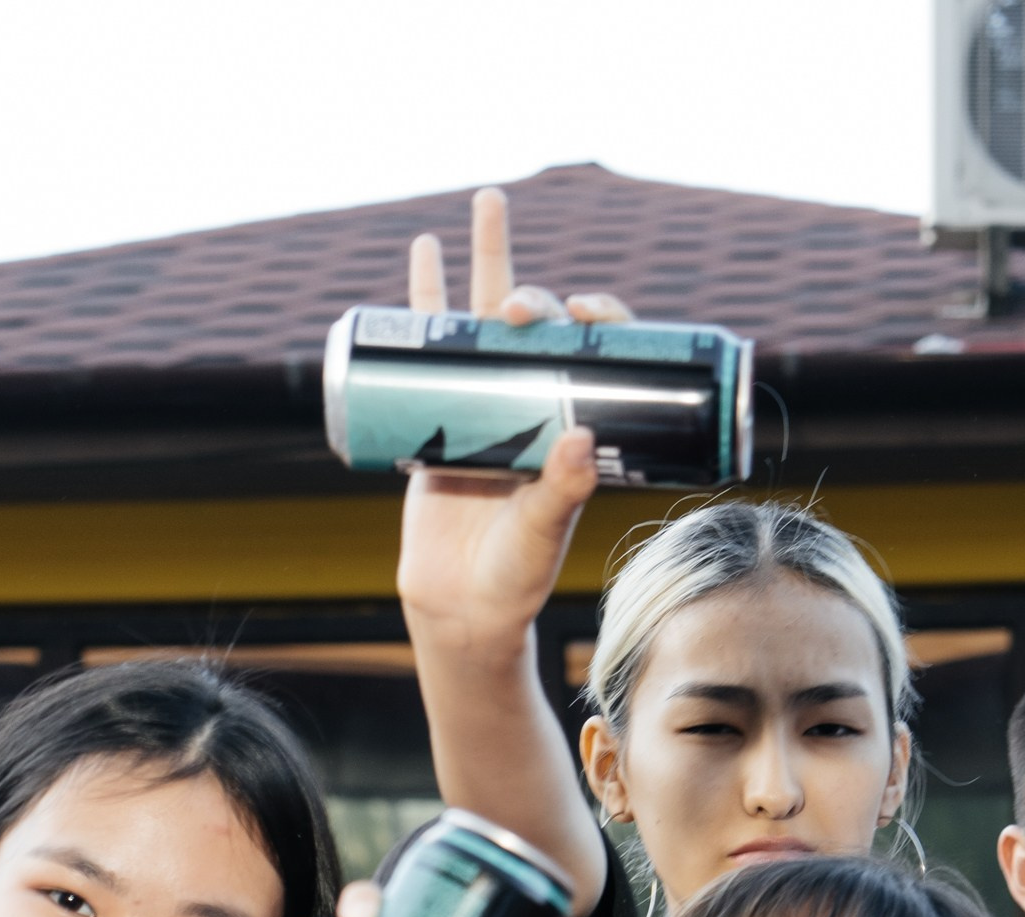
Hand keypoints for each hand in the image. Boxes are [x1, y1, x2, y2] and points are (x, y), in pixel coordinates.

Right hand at [396, 189, 630, 664]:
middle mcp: (533, 406)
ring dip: (487, 260)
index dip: (600, 323)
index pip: (596, 357)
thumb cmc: (512, 579)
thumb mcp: (542, 536)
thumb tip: (584, 437)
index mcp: (571, 428)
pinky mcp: (435, 410)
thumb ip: (561, 492)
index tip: (591, 311)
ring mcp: (485, 403)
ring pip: (485, 319)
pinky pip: (430, 345)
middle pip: (540, 327)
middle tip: (524, 302)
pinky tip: (424, 252)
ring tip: (489, 202)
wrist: (458, 605)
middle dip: (535, 297)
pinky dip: (424, 299)